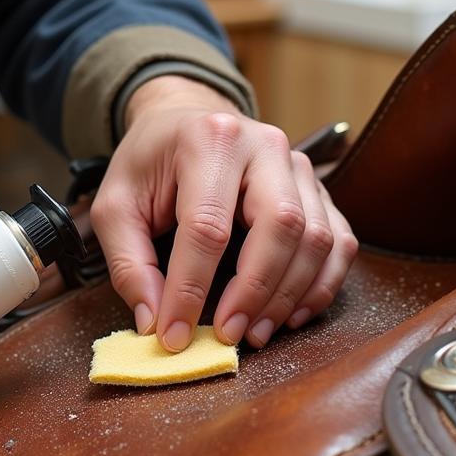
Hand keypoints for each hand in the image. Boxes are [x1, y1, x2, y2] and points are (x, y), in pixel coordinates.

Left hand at [90, 76, 357, 351]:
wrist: (186, 119)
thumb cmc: (149, 163)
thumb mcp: (115, 205)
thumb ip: (128, 263)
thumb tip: (154, 322)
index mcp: (209, 138)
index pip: (208, 226)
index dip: (192, 289)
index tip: (176, 335)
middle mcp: (264, 145)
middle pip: (280, 226)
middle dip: (255, 292)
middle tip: (228, 337)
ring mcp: (299, 165)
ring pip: (316, 238)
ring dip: (289, 297)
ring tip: (254, 333)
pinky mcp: (319, 188)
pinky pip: (339, 241)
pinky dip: (321, 286)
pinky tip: (291, 315)